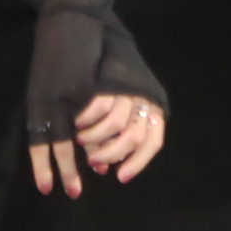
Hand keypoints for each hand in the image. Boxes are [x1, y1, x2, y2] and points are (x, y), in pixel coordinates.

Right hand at [51, 93, 165, 193]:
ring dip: (96, 138)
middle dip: (112, 154)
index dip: (139, 162)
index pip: (153, 142)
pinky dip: (86, 120)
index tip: (121, 178)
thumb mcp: (118, 120)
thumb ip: (109, 145)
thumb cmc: (113, 95)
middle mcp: (144, 101)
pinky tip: (77, 123)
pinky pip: (99, 107)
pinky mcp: (109, 83)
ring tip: (80, 140)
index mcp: (153, 111)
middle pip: (134, 137)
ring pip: (116, 124)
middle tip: (93, 161)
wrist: (105, 52)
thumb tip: (102, 170)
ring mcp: (127, 91)